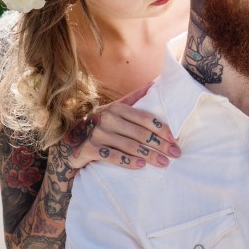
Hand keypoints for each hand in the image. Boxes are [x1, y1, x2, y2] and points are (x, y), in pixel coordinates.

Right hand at [62, 85, 181, 172]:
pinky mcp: (89, 149)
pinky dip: (127, 161)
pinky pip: (112, 157)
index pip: (144, 118)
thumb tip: (155, 83)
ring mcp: (97, 134)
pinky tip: (140, 166)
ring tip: (163, 162)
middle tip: (175, 154)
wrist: (72, 142)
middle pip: (140, 133)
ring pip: (129, 145)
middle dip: (160, 144)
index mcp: (116, 108)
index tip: (175, 140)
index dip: (161, 129)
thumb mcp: (116, 110)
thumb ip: (134, 99)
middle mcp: (107, 118)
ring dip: (148, 155)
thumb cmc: (102, 127)